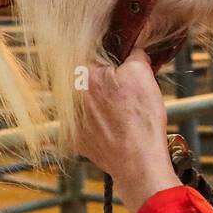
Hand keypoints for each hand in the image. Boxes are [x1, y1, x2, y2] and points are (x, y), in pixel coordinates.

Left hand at [74, 49, 180, 212]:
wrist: (138, 161)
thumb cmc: (140, 118)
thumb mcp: (142, 73)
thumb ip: (133, 54)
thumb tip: (132, 51)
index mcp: (83, 76)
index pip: (91, 55)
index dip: (109, 58)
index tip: (120, 65)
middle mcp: (70, 97)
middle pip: (86, 79)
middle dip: (103, 80)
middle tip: (122, 89)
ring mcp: (71, 120)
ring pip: (85, 102)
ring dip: (99, 102)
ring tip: (121, 111)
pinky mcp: (77, 139)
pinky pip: (85, 123)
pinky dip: (98, 122)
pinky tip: (115, 126)